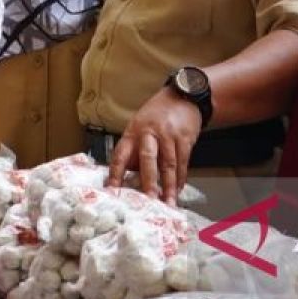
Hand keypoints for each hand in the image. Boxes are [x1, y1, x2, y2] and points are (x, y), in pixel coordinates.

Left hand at [106, 88, 202, 203]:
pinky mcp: (185, 138)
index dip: (115, 173)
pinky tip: (178, 189)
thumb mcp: (139, 125)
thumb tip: (128, 175)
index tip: (113, 190)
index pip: (121, 154)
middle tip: (148, 199)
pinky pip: (182, 162)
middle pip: (147, 158)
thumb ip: (135, 148)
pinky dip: (180, 178)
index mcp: (133, 132)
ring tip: (168, 202)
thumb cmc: (157, 114)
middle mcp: (149, 133)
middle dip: (148, 181)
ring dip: (169, 186)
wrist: (183, 96)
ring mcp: (168, 135)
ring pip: (168, 164)